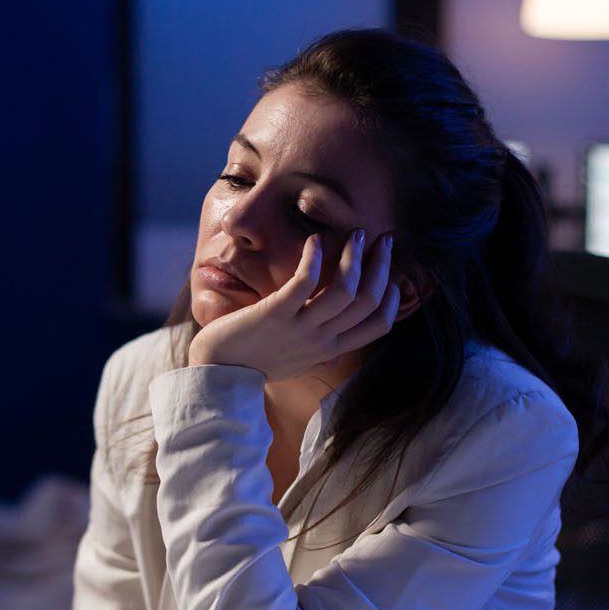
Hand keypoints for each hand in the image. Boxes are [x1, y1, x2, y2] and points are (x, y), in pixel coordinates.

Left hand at [188, 230, 398, 379]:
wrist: (216, 374)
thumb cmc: (254, 363)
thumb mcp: (298, 362)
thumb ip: (319, 352)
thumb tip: (335, 349)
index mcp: (329, 349)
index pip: (378, 325)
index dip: (391, 297)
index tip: (391, 274)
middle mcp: (321, 340)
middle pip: (367, 301)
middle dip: (381, 266)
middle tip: (382, 241)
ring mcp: (300, 327)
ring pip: (345, 289)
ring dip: (355, 257)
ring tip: (356, 235)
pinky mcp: (275, 313)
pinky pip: (305, 281)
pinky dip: (314, 257)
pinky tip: (314, 241)